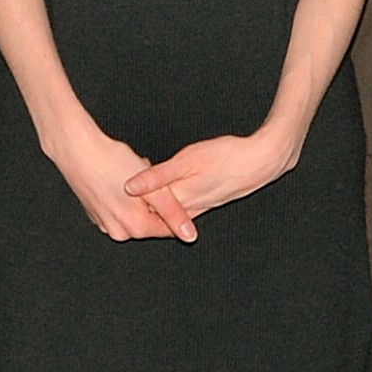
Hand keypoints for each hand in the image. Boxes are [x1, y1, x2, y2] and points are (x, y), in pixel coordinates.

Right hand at [41, 118, 183, 241]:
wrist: (76, 150)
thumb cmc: (112, 163)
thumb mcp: (153, 188)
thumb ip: (174, 213)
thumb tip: (190, 236)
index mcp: (135, 228)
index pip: (168, 228)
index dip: (174, 207)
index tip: (169, 187)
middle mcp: (118, 232)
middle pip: (150, 219)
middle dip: (154, 199)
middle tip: (147, 175)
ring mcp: (104, 223)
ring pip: (134, 211)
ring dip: (140, 196)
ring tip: (131, 173)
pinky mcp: (95, 213)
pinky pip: (119, 207)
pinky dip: (124, 195)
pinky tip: (118, 174)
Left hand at [124, 128, 299, 242]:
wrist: (263, 161)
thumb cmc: (227, 156)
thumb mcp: (188, 161)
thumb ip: (157, 177)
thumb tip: (129, 188)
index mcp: (180, 200)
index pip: (144, 210)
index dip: (126, 201)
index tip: (108, 187)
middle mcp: (189, 209)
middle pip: (154, 215)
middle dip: (136, 205)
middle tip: (115, 190)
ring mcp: (201, 206)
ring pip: (168, 212)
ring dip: (152, 205)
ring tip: (133, 193)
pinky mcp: (209, 200)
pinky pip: (183, 206)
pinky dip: (169, 201)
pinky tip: (163, 191)